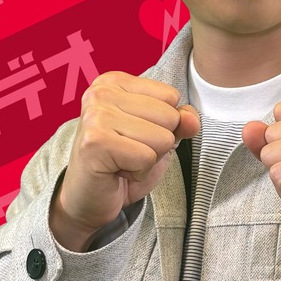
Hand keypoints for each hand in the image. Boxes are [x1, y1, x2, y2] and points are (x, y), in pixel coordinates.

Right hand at [52, 72, 199, 247]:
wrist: (88, 199)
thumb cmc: (122, 164)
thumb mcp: (159, 137)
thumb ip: (180, 122)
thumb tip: (192, 119)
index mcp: (114, 82)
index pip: (170, 96)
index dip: (163, 124)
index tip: (134, 136)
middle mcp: (101, 93)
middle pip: (169, 116)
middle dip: (157, 143)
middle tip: (128, 152)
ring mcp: (95, 116)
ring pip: (161, 138)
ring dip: (148, 159)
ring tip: (123, 161)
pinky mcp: (95, 142)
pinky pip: (147, 157)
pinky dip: (139, 172)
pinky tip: (118, 171)